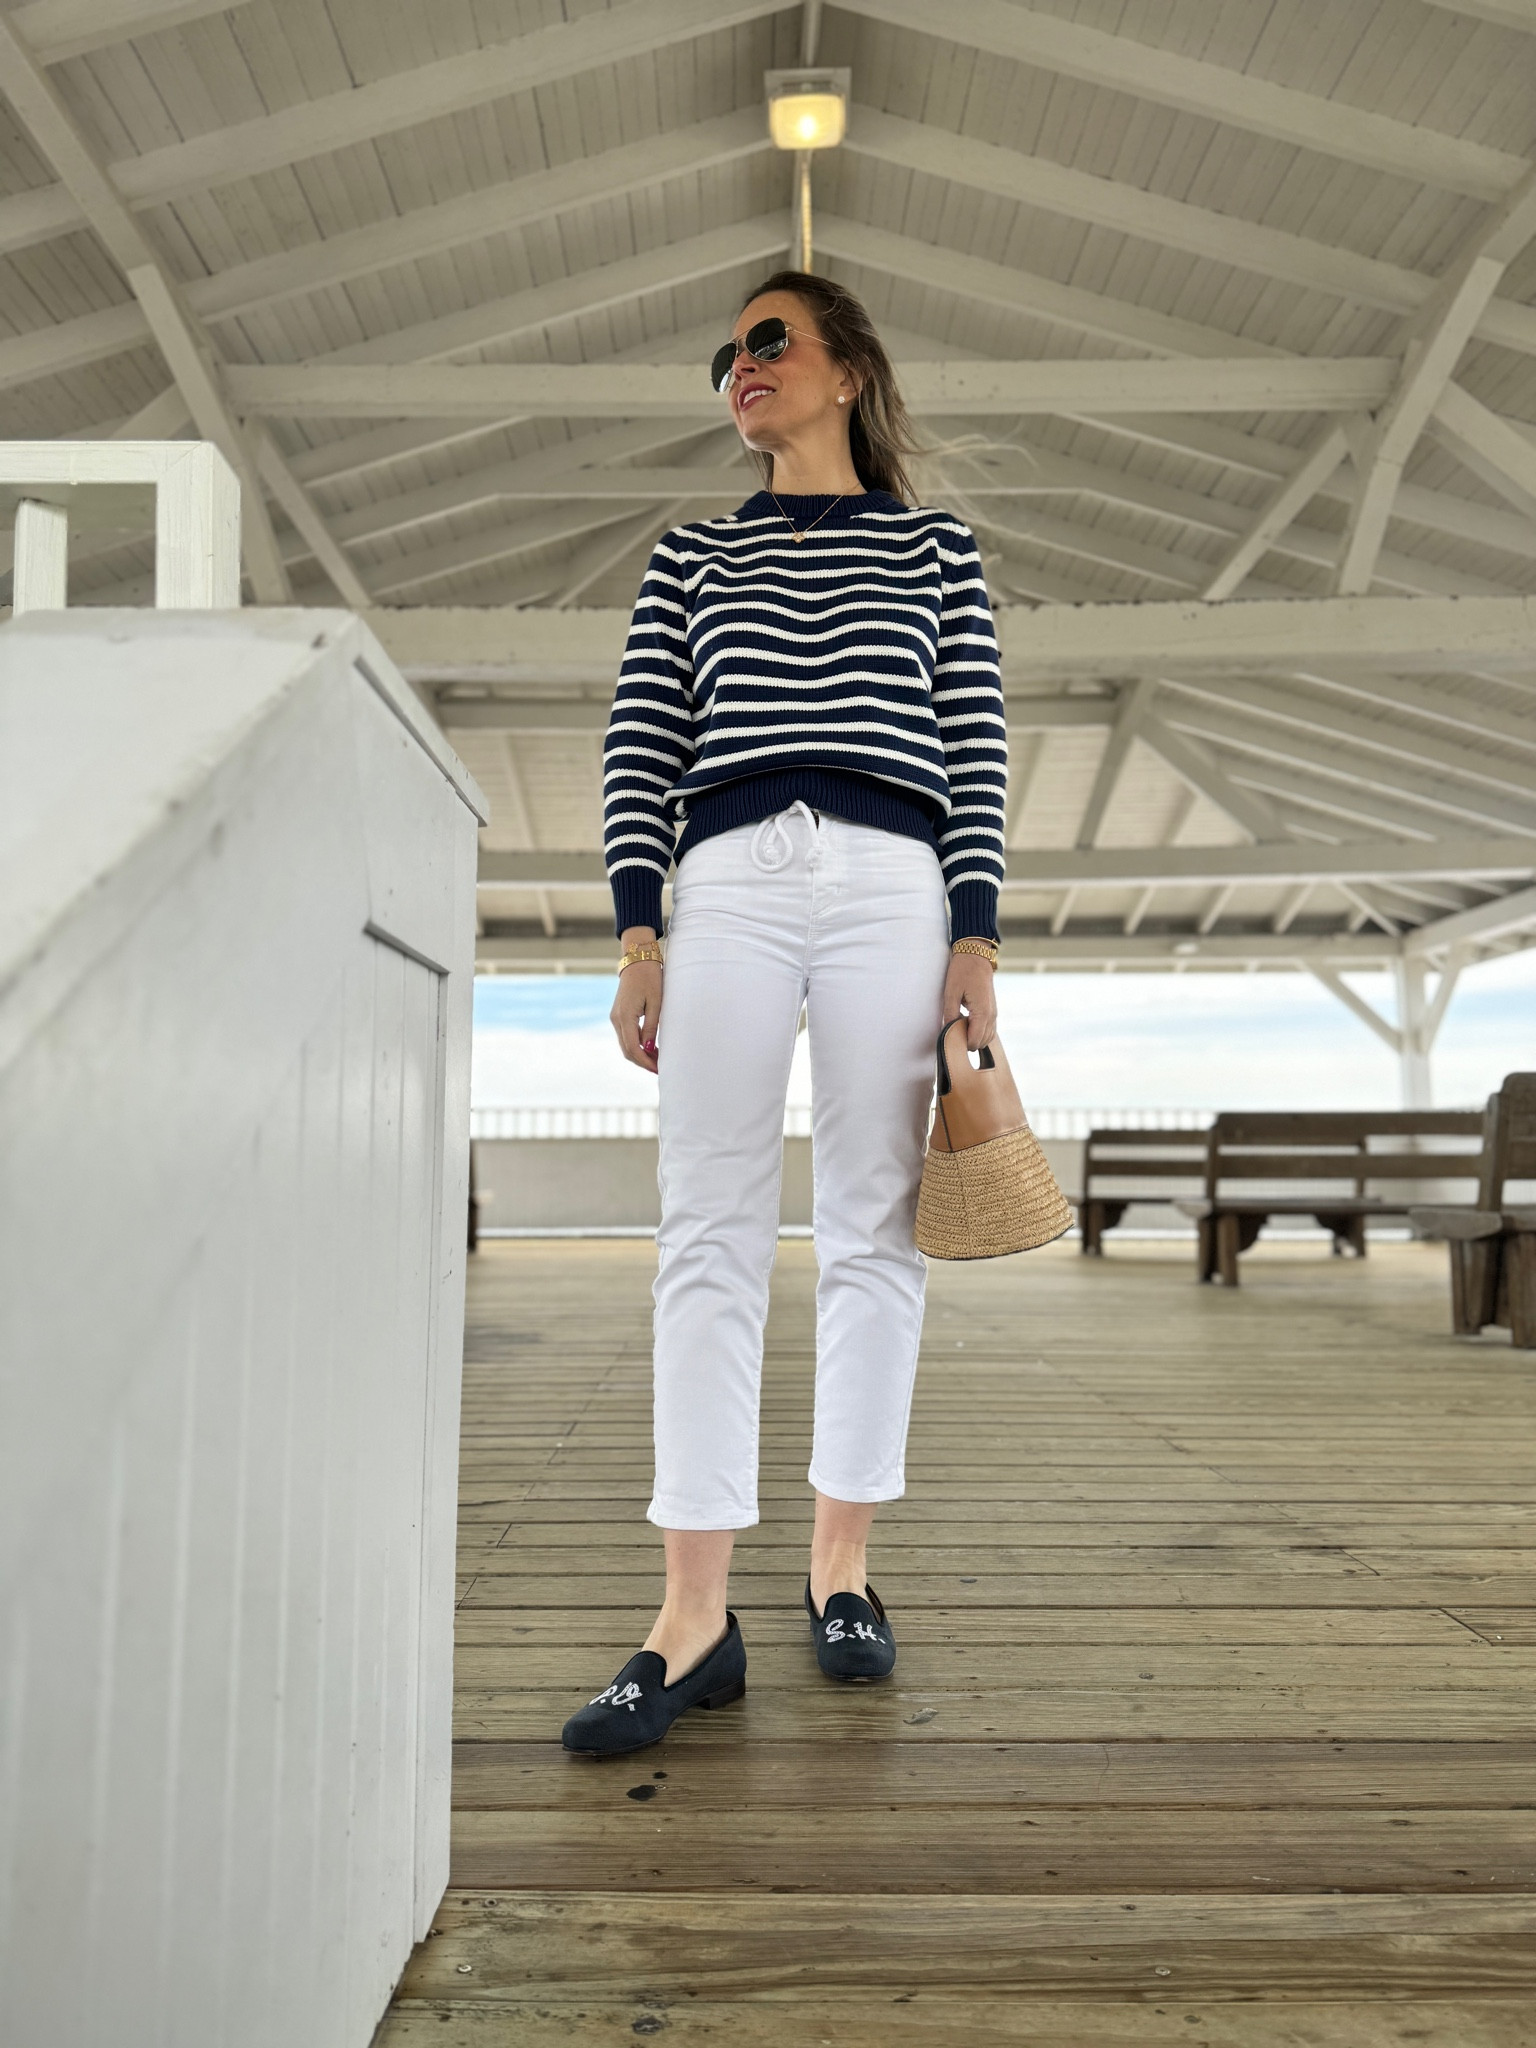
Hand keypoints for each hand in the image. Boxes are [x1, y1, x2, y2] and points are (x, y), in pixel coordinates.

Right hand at [612, 927, 661, 1073]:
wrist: (637, 960)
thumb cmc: (650, 978)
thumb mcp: (656, 1003)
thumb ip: (651, 1026)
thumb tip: (648, 1048)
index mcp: (625, 1017)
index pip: (633, 1048)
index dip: (645, 1062)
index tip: (659, 1069)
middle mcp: (616, 1019)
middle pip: (627, 1050)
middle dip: (643, 1062)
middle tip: (660, 1068)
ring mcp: (615, 1017)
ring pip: (626, 1045)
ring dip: (640, 1054)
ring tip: (658, 1058)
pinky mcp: (619, 1015)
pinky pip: (626, 1036)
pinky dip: (636, 1045)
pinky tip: (650, 1047)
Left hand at [942, 950, 996, 1051]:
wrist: (975, 956)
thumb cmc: (963, 971)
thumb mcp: (951, 992)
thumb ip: (950, 1014)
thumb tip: (947, 1031)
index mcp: (982, 1012)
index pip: (974, 1040)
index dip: (961, 1044)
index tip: (950, 1040)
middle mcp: (991, 1015)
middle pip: (982, 1042)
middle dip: (967, 1043)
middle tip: (952, 1035)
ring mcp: (994, 1013)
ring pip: (987, 1038)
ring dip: (974, 1039)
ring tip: (958, 1030)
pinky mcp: (992, 1010)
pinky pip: (990, 1029)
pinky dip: (980, 1033)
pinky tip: (967, 1027)